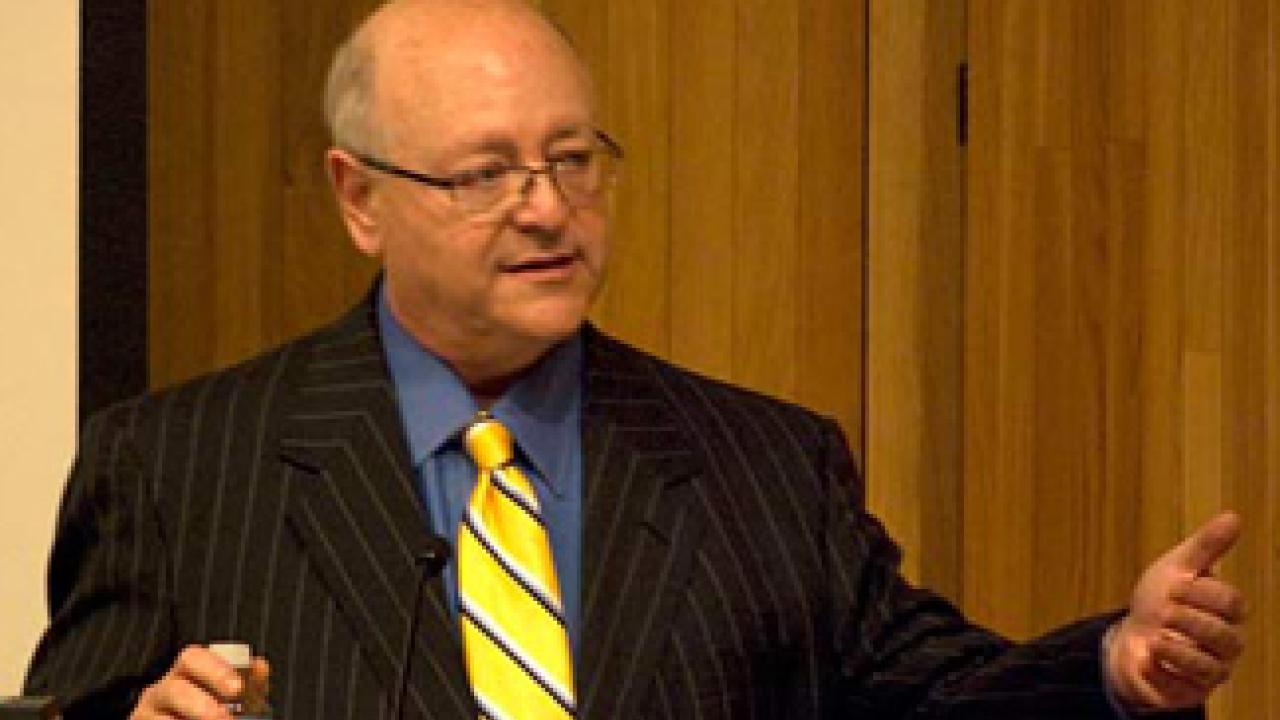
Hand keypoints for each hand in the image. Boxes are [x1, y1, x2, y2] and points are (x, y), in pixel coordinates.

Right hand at [130, 646, 269, 718]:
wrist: (175, 719)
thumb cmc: (203, 709)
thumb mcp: (228, 693)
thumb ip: (247, 680)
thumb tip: (260, 666)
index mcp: (183, 674)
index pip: (194, 658)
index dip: (216, 670)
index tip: (237, 688)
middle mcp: (160, 692)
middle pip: (174, 690)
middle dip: (201, 705)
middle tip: (224, 717)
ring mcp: (145, 715)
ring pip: (161, 719)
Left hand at [1105, 512, 1245, 712]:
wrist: (1129, 635)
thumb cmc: (1159, 600)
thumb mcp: (1176, 567)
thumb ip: (1205, 546)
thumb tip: (1234, 517)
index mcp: (1226, 612)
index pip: (1231, 603)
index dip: (1201, 592)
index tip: (1173, 585)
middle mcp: (1225, 644)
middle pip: (1225, 636)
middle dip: (1190, 620)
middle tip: (1163, 609)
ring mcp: (1209, 670)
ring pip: (1210, 666)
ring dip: (1180, 650)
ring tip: (1156, 636)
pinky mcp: (1188, 692)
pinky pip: (1184, 688)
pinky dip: (1162, 670)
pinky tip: (1148, 655)